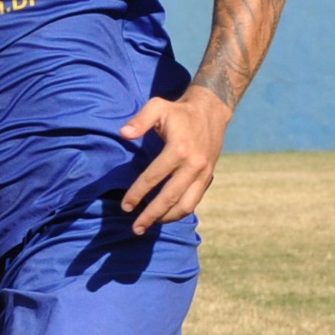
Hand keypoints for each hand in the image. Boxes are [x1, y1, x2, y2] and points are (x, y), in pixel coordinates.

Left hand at [118, 85, 230, 233]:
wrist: (212, 111)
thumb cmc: (179, 111)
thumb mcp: (157, 107)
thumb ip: (140, 120)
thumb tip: (123, 134)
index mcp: (179, 149)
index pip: (154, 177)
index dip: (138, 193)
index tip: (125, 206)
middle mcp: (193, 165)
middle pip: (170, 197)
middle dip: (151, 215)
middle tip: (136, 228)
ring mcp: (203, 173)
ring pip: (186, 205)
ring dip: (167, 218)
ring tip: (150, 224)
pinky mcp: (208, 177)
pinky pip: (194, 200)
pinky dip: (180, 211)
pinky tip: (166, 215)